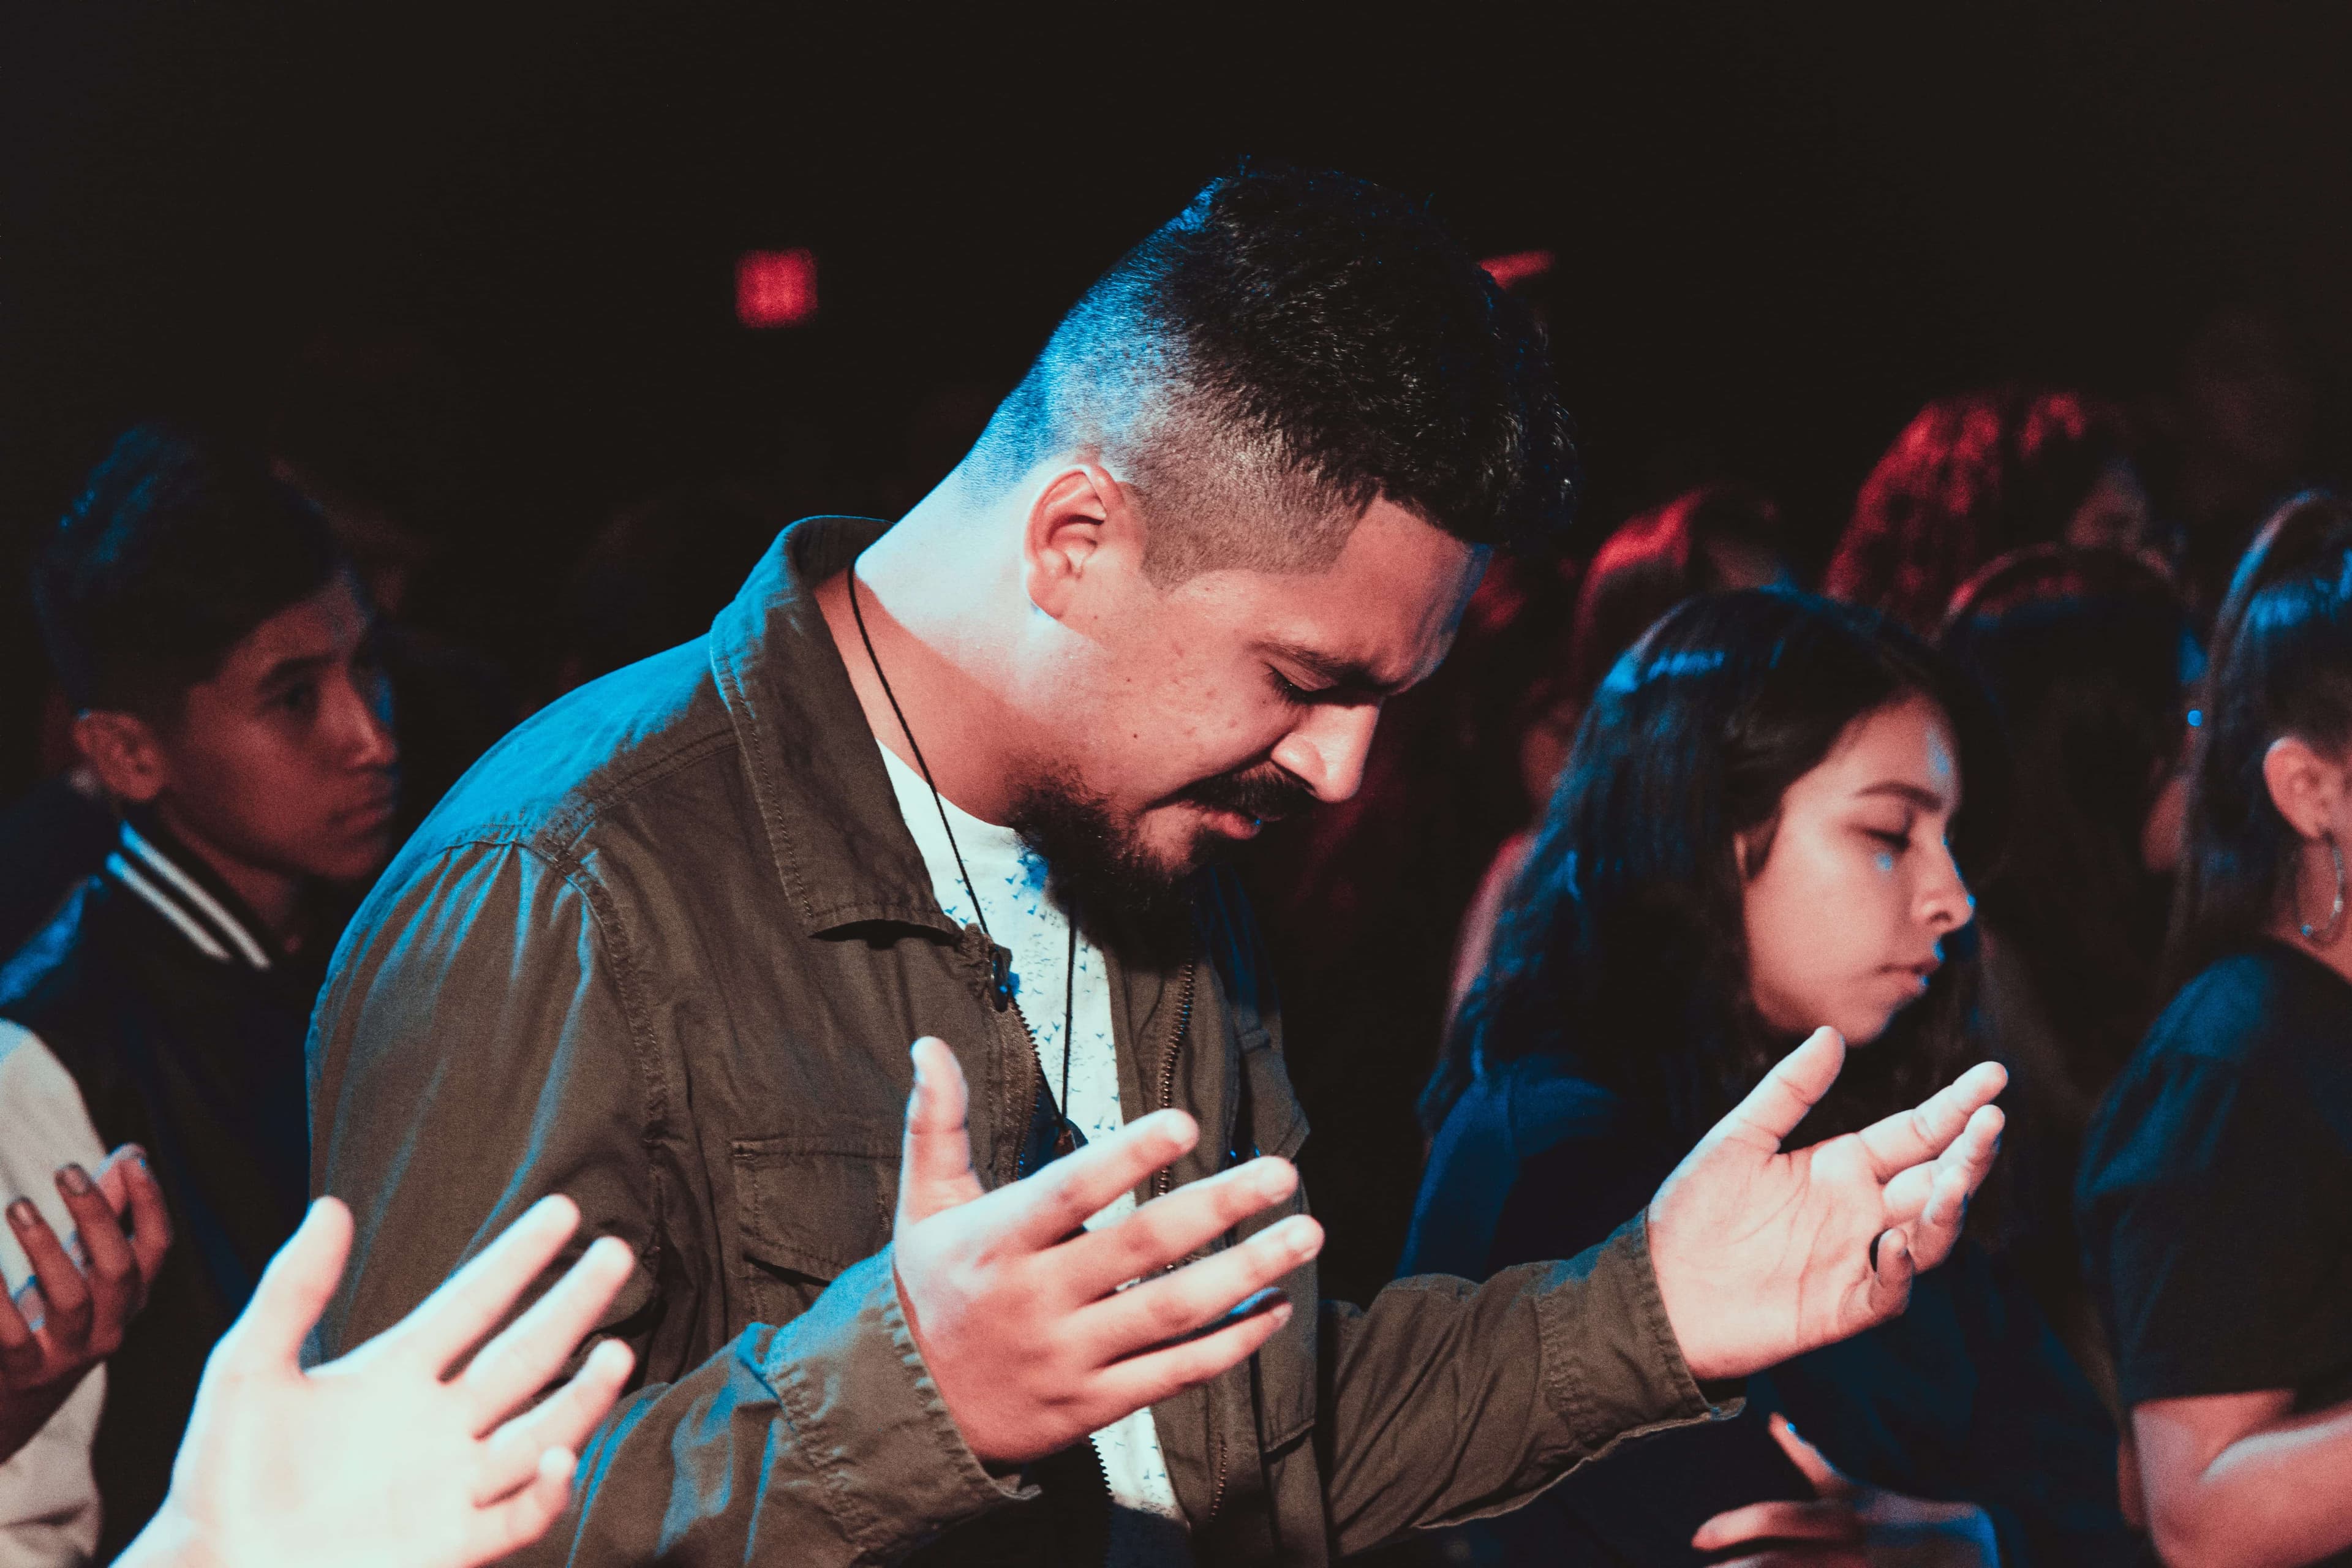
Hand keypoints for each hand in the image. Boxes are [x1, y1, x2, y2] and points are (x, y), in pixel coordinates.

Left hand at [0, 1145, 171, 1461]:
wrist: (11, 1402)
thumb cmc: (50, 1316)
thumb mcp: (82, 1268)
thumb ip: (108, 1213)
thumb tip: (130, 1154)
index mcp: (130, 1299)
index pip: (156, 1248)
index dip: (150, 1204)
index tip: (131, 1161)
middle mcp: (109, 1328)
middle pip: (117, 1269)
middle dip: (95, 1216)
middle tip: (65, 1170)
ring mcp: (66, 1354)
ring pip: (70, 1299)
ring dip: (47, 1248)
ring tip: (20, 1205)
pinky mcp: (21, 1372)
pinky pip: (10, 1335)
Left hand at [116, 1194, 636, 1567]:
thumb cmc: (221, 1477)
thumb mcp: (247, 1371)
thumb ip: (292, 1291)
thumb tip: (330, 1206)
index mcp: (395, 1373)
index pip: (473, 1303)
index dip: (518, 1258)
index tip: (563, 1211)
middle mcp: (437, 1423)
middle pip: (524, 1355)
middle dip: (573, 1306)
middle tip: (618, 1254)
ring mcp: (450, 1484)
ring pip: (539, 1432)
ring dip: (580, 1398)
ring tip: (616, 1355)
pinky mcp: (451, 1544)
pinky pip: (517, 1517)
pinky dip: (546, 1492)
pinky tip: (558, 1459)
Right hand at [892, 1035, 1315, 1464]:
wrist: (911, 1413)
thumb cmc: (930, 1289)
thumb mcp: (924, 1204)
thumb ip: (936, 1123)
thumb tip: (931, 1046)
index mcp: (997, 1242)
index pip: (1069, 1191)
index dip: (1128, 1157)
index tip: (1188, 1122)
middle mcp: (1035, 1300)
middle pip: (1140, 1248)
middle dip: (1218, 1207)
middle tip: (1282, 1173)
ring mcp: (1068, 1358)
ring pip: (1171, 1313)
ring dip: (1246, 1272)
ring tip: (1304, 1235)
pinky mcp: (1093, 1407)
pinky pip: (1174, 1374)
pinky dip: (1231, 1344)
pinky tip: (1275, 1307)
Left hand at [1648, 1027, 2005, 1379]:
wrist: (1660, 1288)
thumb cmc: (1693, 1210)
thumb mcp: (1738, 1139)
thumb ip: (1789, 1091)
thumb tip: (1832, 1034)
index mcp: (1843, 1166)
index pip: (1917, 1132)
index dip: (1957, 1107)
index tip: (1995, 1076)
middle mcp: (1861, 1210)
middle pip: (1936, 1179)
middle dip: (1969, 1152)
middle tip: (1992, 1120)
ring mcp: (1858, 1259)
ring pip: (1928, 1234)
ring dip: (1948, 1208)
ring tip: (1952, 1179)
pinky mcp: (1843, 1308)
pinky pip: (1888, 1291)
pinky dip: (1898, 1270)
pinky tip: (1893, 1243)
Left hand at [1692, 1414, 1999, 1565]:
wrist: (1964, 1548)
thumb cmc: (1896, 1515)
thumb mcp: (1850, 1487)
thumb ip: (1807, 1456)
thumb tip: (1772, 1420)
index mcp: (1835, 1517)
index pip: (1772, 1520)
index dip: (1731, 1527)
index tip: (1697, 1537)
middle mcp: (1842, 1551)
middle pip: (1774, 1565)